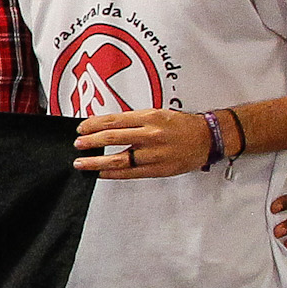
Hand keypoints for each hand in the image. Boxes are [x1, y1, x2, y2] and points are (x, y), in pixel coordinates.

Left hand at [74, 107, 213, 178]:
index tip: (81, 129)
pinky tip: (101, 173)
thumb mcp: (156, 113)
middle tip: (78, 144)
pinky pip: (131, 173)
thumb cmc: (180, 125)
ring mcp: (155, 154)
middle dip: (90, 142)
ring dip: (95, 162)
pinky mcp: (159, 169)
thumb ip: (132, 120)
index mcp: (149, 117)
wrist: (208, 138)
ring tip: (82, 163)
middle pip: (111, 138)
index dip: (93, 125)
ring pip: (118, 159)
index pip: (113, 121)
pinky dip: (113, 174)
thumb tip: (104, 126)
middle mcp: (151, 135)